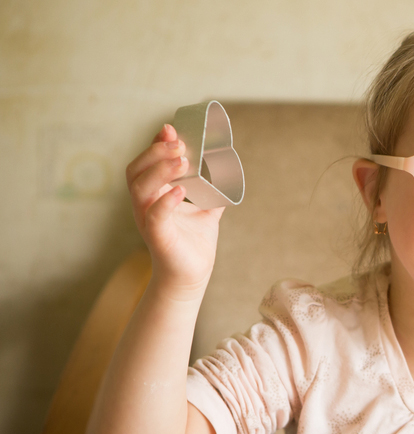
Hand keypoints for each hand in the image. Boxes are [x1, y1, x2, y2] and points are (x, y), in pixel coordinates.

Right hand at [125, 124, 224, 293]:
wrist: (193, 275)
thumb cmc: (194, 242)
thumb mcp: (206, 210)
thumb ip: (214, 190)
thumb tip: (229, 170)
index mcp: (154, 194)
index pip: (146, 163)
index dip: (155, 144)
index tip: (171, 128)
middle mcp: (145, 205)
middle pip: (136, 171)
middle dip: (155, 153)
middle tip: (179, 142)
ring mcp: (148, 220)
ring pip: (140, 189)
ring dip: (160, 171)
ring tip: (182, 161)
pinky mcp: (158, 237)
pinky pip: (155, 216)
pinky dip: (165, 202)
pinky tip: (180, 191)